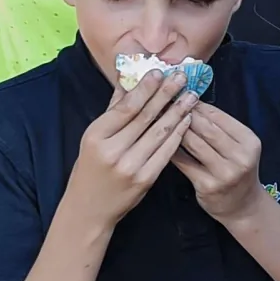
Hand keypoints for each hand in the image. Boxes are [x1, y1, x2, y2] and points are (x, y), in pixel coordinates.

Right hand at [63, 67, 200, 225]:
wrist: (89, 208)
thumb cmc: (91, 167)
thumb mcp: (94, 137)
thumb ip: (113, 108)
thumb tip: (128, 77)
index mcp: (97, 136)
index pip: (126, 107)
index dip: (145, 88)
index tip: (160, 72)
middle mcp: (113, 151)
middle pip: (145, 117)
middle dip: (167, 94)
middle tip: (183, 77)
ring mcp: (131, 167)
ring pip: (159, 133)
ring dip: (178, 112)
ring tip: (191, 95)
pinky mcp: (145, 180)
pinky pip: (166, 152)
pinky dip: (178, 135)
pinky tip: (187, 120)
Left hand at [168, 99, 264, 223]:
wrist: (243, 206)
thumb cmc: (236, 170)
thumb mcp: (238, 147)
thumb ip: (219, 128)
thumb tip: (190, 102)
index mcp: (249, 141)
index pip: (218, 116)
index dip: (197, 104)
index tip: (178, 94)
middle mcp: (240, 156)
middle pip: (206, 128)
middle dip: (183, 113)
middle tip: (163, 102)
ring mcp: (224, 172)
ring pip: (193, 143)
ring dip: (174, 128)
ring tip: (158, 118)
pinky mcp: (207, 185)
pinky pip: (184, 162)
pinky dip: (170, 149)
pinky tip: (158, 141)